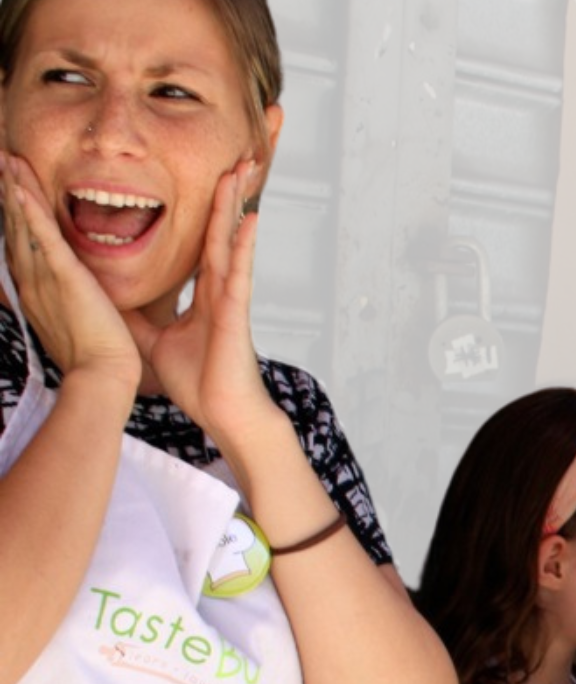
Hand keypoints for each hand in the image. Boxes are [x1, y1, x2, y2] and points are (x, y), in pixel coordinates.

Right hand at [0, 154, 137, 386]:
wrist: (102, 375)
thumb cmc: (95, 353)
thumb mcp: (74, 318)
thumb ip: (67, 297)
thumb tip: (70, 289)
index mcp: (36, 287)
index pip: (21, 240)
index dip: (14, 210)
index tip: (10, 183)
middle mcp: (32, 279)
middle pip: (16, 225)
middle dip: (8, 190)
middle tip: (2, 158)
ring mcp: (44, 277)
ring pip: (26, 225)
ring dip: (16, 190)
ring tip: (9, 160)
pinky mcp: (64, 279)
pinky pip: (44, 239)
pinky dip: (33, 213)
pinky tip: (22, 189)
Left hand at [119, 160, 277, 445]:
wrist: (224, 413)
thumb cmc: (199, 382)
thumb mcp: (152, 340)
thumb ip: (135, 314)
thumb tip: (106, 295)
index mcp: (204, 294)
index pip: (201, 242)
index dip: (205, 211)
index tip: (207, 180)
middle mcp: (220, 288)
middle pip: (219, 230)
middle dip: (224, 194)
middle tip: (233, 157)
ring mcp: (231, 297)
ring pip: (230, 240)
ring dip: (235, 204)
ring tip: (241, 170)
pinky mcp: (236, 311)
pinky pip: (239, 270)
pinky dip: (244, 244)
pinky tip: (250, 218)